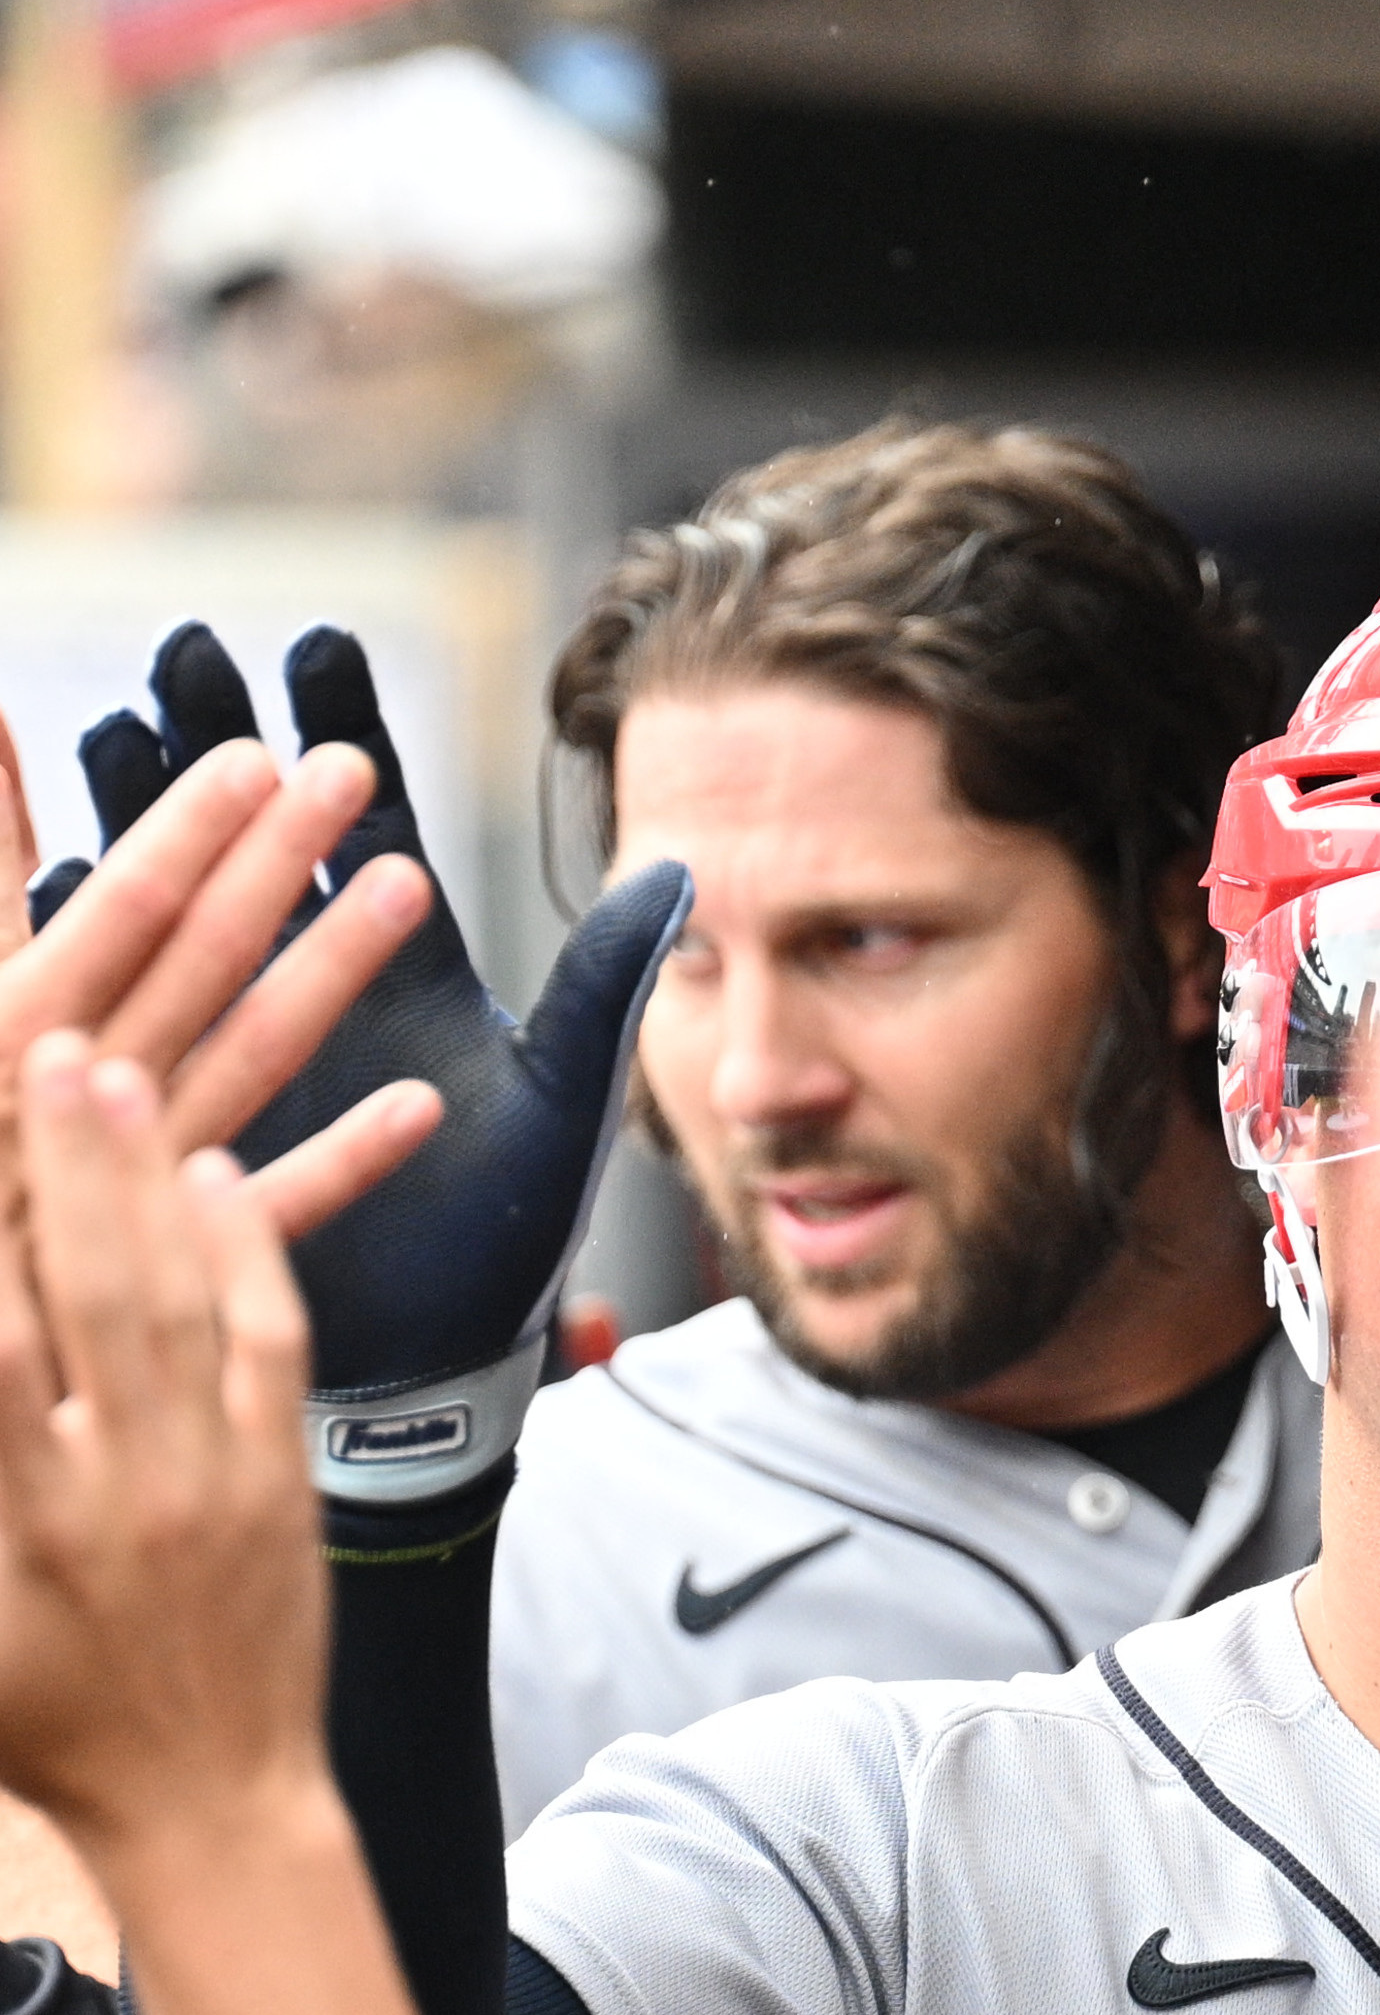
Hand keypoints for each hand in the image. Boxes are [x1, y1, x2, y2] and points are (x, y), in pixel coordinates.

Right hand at [0, 1037, 358, 1856]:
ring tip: (117, 1078)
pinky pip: (270, 1345)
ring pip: (179, 1303)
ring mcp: (211, 1482)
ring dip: (149, 1182)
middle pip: (83, 1297)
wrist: (210, 1806)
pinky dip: (248, 1253)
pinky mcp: (284, 1479)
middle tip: (53, 1054)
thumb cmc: (54, 1725)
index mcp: (18, 1530)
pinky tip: (219, 1175)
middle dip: (67, 1167)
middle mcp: (116, 1494)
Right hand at [62, 621, 685, 1503]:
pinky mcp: (189, 1149)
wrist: (439, 1370)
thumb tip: (680, 870)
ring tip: (101, 732)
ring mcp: (228, 1065)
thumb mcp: (561, 1099)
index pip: (359, 832)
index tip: (317, 645)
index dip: (338, 738)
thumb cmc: (499, 1235)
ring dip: (138, 836)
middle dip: (209, 750)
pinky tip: (65, 914)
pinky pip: (149, 1067)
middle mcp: (296, 1001)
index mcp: (388, 979)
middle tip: (184, 652)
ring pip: (169, 930)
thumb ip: (603, 986)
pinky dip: (108, 987)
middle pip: (246, 851)